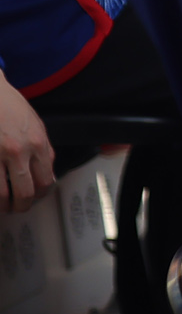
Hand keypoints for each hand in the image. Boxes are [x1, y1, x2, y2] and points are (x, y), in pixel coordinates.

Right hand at [0, 83, 48, 211]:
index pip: (46, 180)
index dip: (40, 195)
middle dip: (22, 205)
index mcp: (38, 143)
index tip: (35, 198)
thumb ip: (42, 149)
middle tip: (17, 208)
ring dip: (3, 204)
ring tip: (3, 205)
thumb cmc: (9, 105)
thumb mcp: (35, 125)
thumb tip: (46, 172)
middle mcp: (19, 150)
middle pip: (26, 191)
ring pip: (2, 192)